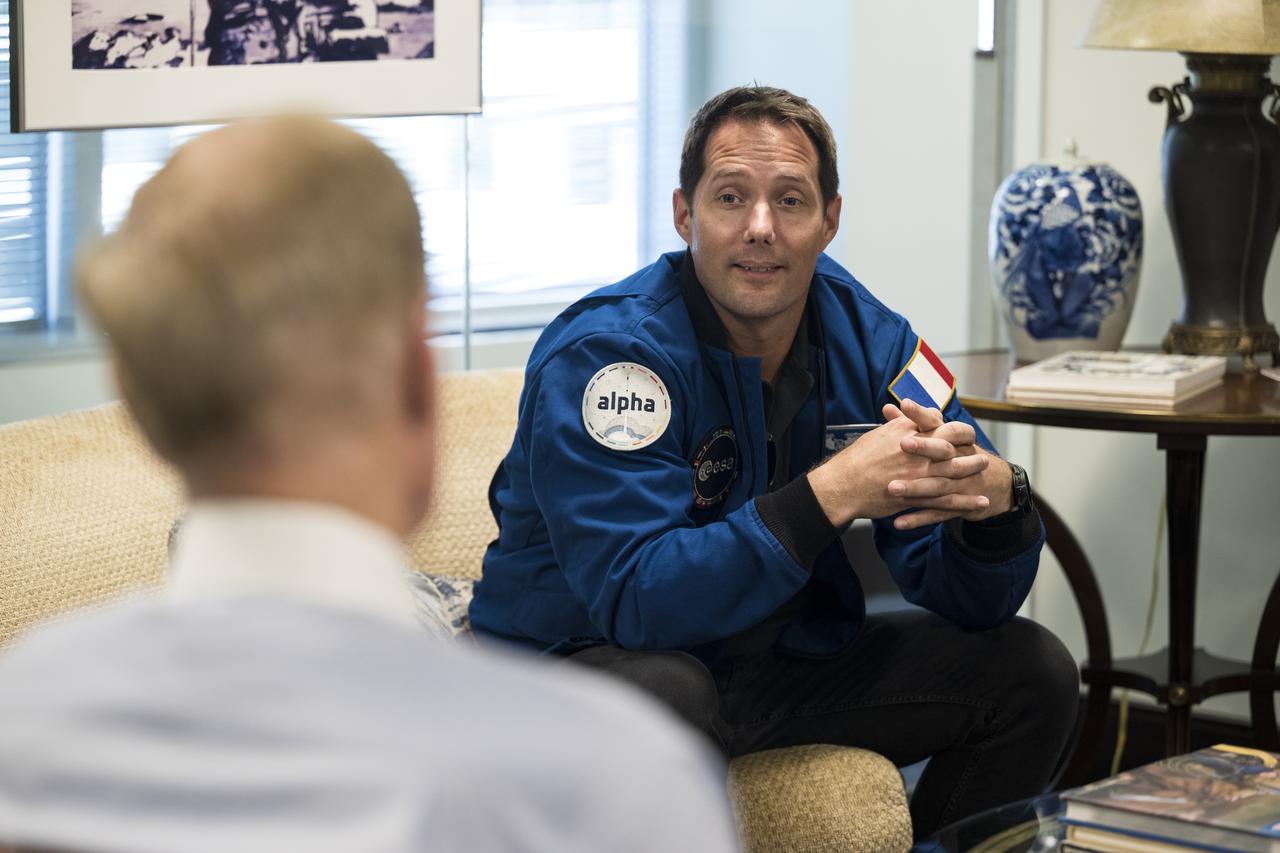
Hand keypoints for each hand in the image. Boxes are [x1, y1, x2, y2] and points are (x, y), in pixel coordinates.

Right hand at [807, 407, 990, 528]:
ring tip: (985, 475)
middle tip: (983, 457)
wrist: (844, 484)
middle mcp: (918, 455)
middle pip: (954, 453)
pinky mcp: (915, 498)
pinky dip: (965, 503)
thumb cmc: (859, 458)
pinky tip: (980, 503)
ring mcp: (918, 478)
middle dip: (971, 455)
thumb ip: (904, 423)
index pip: (945, 428)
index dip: (959, 431)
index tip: (966, 434)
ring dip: (972, 476)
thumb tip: (918, 413)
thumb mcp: (882, 433)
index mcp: (911, 436)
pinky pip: (945, 502)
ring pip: (953, 477)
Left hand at [881, 400, 1012, 529]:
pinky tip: (899, 523)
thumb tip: (888, 407)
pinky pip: (938, 514)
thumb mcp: (944, 438)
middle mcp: (960, 460)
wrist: (996, 484)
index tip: (905, 404)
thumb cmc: (961, 455)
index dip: (924, 414)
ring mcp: (961, 484)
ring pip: (938, 486)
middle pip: (943, 452)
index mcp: (955, 441)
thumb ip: (913, 425)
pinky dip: (918, 519)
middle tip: (901, 443)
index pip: (941, 423)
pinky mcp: (959, 506)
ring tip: (892, 488)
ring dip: (915, 488)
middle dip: (924, 447)